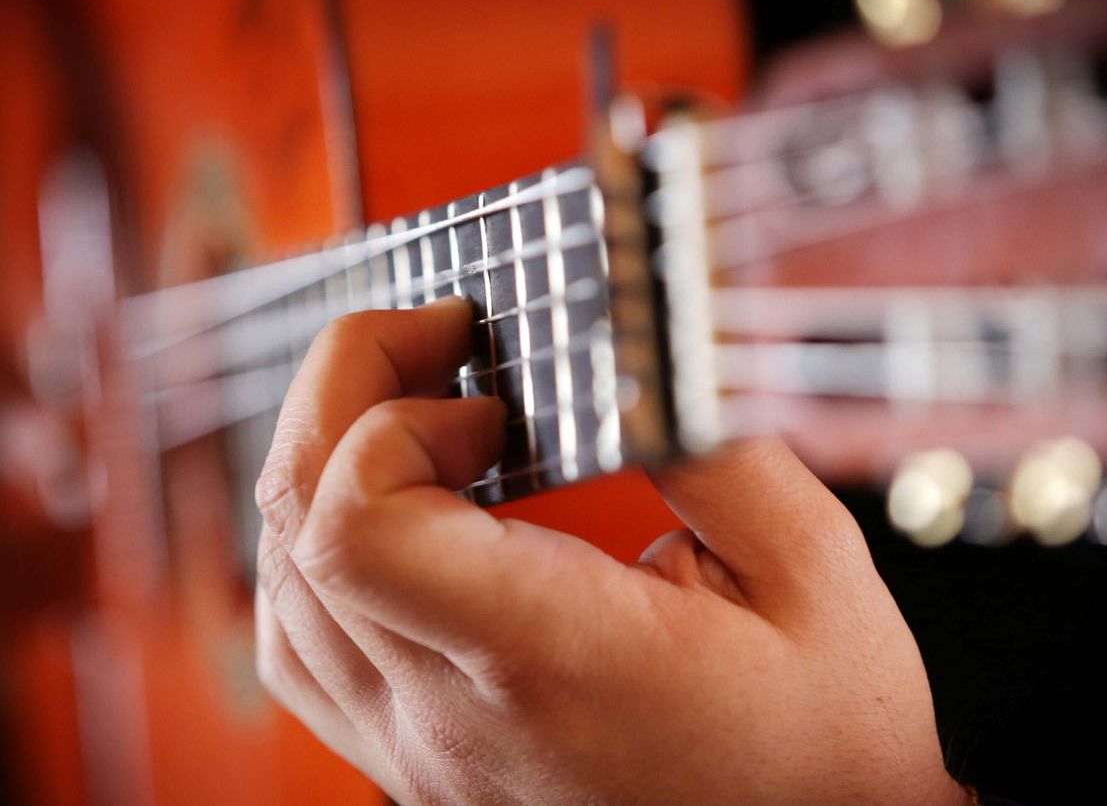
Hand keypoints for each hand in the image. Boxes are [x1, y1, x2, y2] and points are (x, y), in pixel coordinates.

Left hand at [252, 298, 965, 804]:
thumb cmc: (825, 755)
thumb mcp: (813, 576)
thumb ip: (711, 445)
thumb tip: (627, 350)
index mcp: (551, 656)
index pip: (358, 525)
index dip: (391, 414)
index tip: (482, 382)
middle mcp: (455, 717)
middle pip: (300, 529)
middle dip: (344, 392)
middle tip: (433, 343)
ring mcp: (422, 755)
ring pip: (282, 591)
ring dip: (322, 469)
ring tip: (411, 413)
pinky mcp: (419, 770)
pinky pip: (304, 656)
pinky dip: (315, 561)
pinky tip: (385, 518)